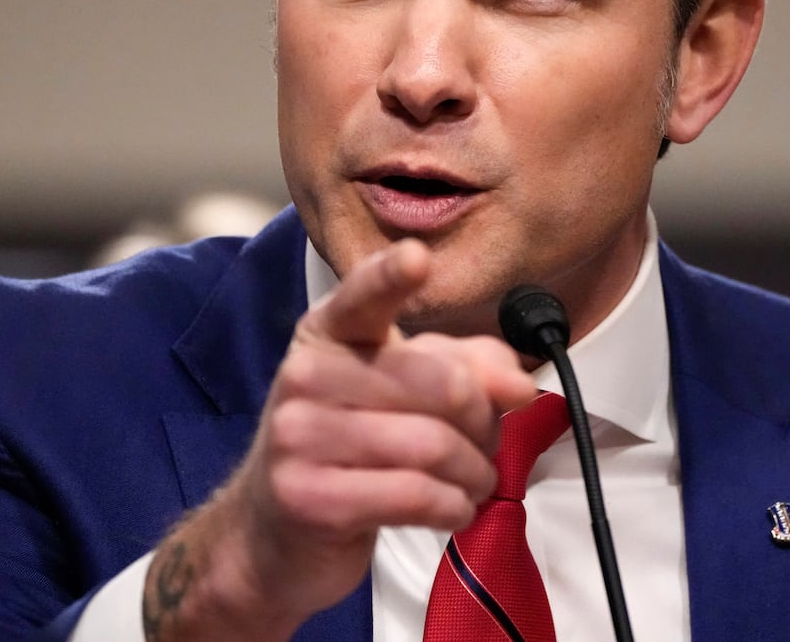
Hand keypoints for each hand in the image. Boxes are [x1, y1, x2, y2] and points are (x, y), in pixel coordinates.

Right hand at [142, 239, 537, 640]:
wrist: (271, 532)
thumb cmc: (348, 448)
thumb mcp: (400, 391)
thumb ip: (465, 368)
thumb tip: (518, 383)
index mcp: (329, 332)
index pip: (362, 296)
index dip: (391, 276)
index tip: (417, 258)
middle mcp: (306, 375)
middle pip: (439, 385)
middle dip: (485, 422)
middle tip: (487, 445)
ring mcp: (298, 437)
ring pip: (433, 446)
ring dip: (476, 473)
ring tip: (474, 481)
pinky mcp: (308, 498)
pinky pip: (414, 496)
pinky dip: (453, 507)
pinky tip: (452, 510)